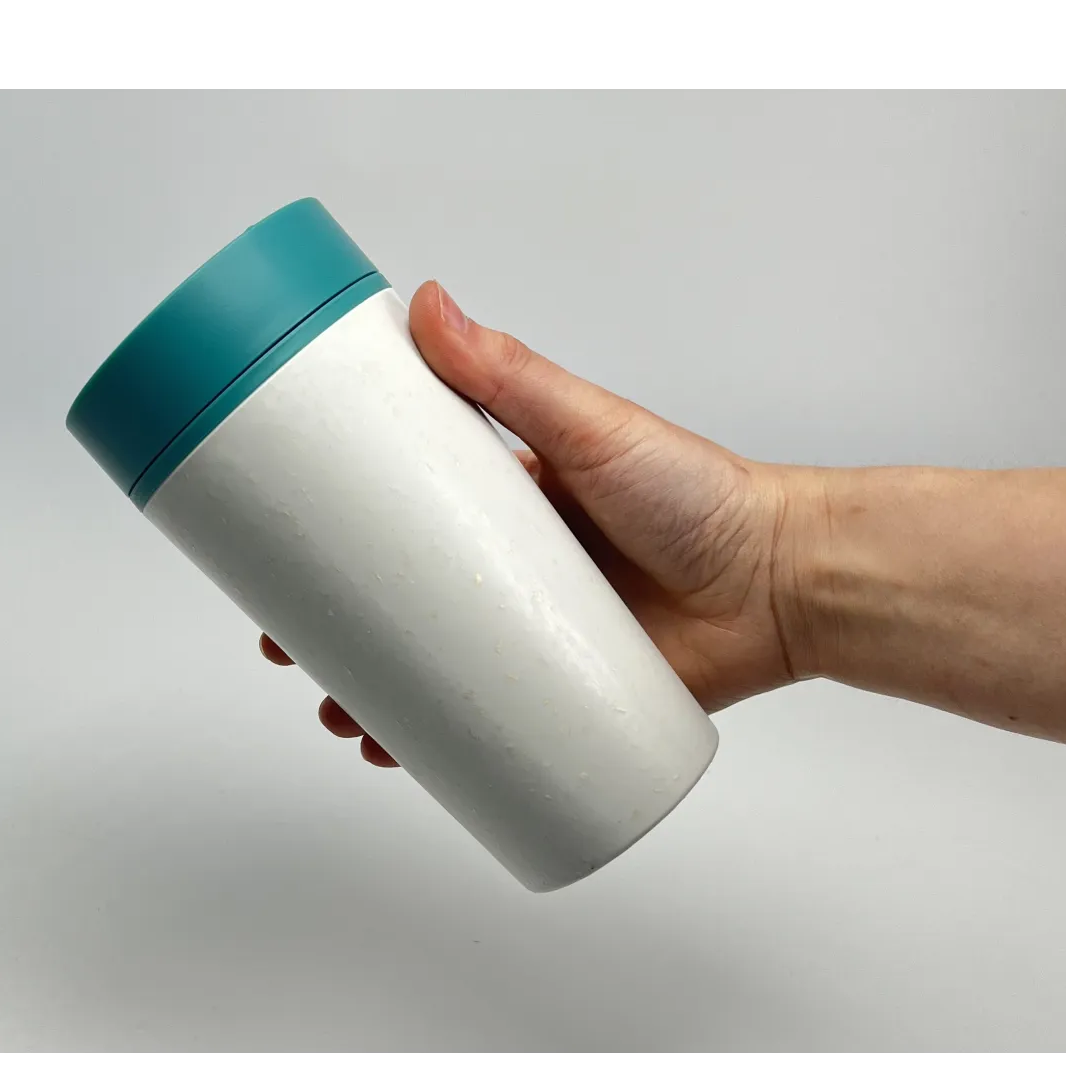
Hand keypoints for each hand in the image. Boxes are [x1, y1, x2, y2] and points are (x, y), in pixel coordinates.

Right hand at [260, 281, 801, 766]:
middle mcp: (516, 569)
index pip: (404, 515)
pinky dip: (449, 744)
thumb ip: (512, 374)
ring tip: (341, 715)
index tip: (284, 557)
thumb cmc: (699, 495)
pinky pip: (498, 724)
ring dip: (380, 694)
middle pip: (407, 600)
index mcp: (510, 502)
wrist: (781, 583)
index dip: (339, 537)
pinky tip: (405, 760)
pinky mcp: (571, 690)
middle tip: (291, 651)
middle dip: (342, 630)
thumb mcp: (592, 427)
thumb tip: (427, 304)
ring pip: (440, 670)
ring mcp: (540, 635)